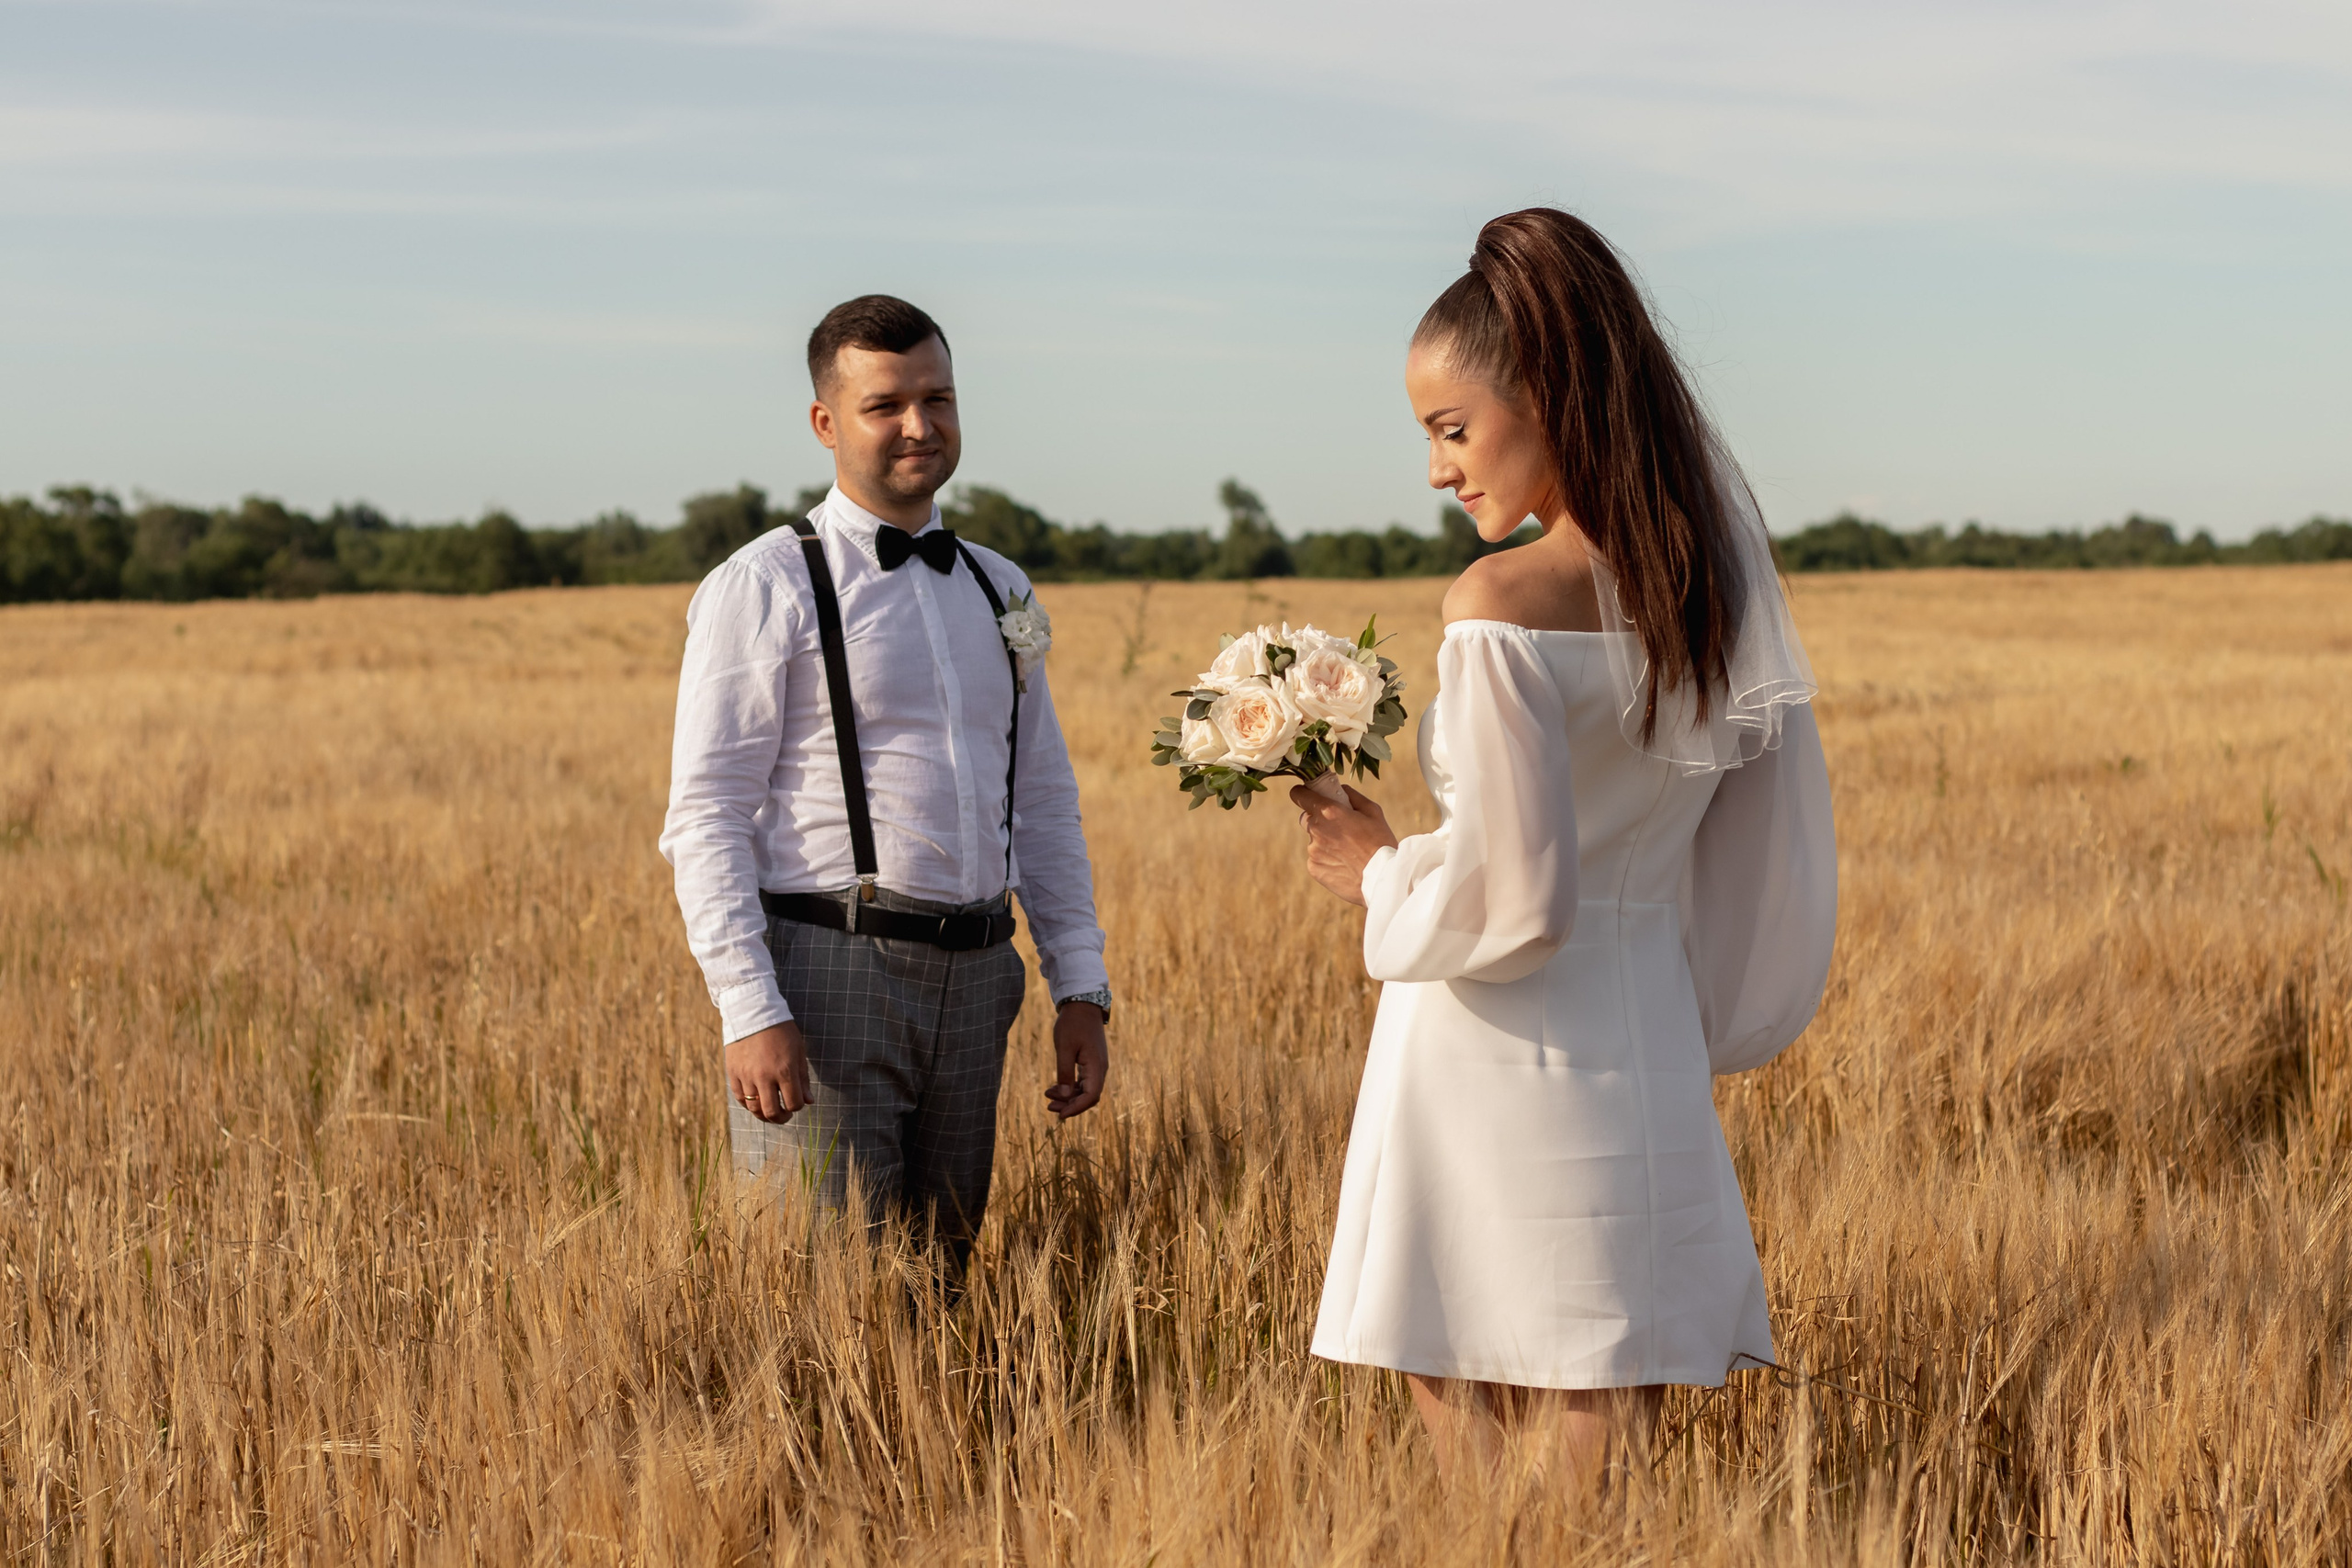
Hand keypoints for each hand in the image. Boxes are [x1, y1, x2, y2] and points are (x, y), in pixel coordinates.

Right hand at [726, 1021, 811, 1122]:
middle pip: (772, 1112)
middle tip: (784, 1115)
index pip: (794, 1103)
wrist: (753, 1013)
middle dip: (781, 1118)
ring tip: (770, 1111)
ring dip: (765, 1115)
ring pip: (755, 1109)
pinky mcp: (733, 1073)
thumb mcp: (798, 1051)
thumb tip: (809, 1102)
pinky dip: (749, 1105)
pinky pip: (740, 1099)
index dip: (798, 1107)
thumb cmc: (781, 1031)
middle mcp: (765, 1076)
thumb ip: (803, 1078)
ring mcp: (747, 1076)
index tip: (797, 1102)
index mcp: (785, 1070)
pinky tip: (757, 1101)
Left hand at [1046, 1001, 1108, 1119]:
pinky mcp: (1091, 1062)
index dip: (1076, 1108)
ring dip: (1068, 1097)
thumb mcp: (1064, 1047)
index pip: (1091, 1096)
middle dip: (1070, 1105)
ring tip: (1048, 1097)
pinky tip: (1054, 1088)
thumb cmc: (1073, 1024)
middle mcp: (1100, 1069)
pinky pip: (1083, 1082)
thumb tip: (1065, 1096)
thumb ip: (1065, 1072)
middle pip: (1089, 1097)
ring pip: (1085, 1090)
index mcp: (1096, 1066)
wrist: (1082, 1004)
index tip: (1061, 1115)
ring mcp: (1097, 1066)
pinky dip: (1070, 1087)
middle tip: (1050, 1107)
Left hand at [1292, 782, 1398, 907]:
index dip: (1303, 794)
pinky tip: (1345, 865)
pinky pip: (1317, 858)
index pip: (1299, 795)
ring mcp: (1313, 850)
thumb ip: (1352, 796)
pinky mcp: (1314, 868)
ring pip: (1314, 841)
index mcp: (1329, 811)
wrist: (1382, 879)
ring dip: (1326, 842)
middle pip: (1306, 818)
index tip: (1308, 796)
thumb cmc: (1381, 842)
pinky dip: (1327, 859)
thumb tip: (1340, 789)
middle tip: (1340, 829)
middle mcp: (1316, 829)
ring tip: (1349, 852)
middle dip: (1319, 820)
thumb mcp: (1373, 812)